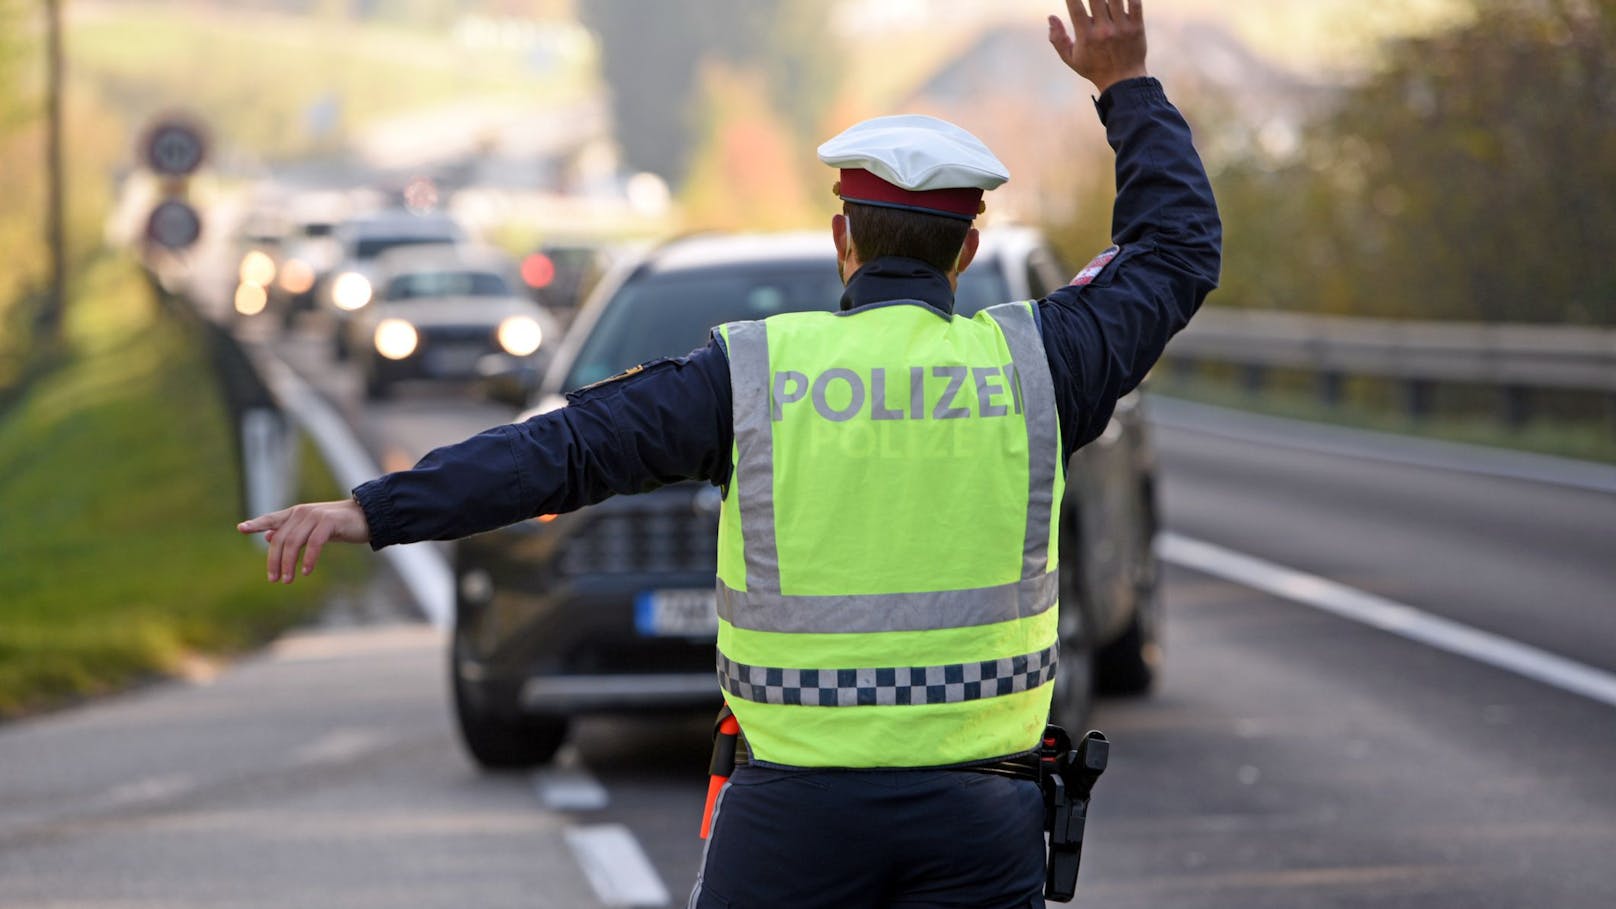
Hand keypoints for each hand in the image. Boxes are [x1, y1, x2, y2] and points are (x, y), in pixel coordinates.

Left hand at [238, 499, 370, 583]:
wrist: (367, 517)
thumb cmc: (339, 525)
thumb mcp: (312, 529)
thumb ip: (291, 532)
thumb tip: (268, 537)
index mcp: (296, 513)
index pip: (271, 519)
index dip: (256, 524)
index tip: (240, 528)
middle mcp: (302, 512)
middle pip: (280, 538)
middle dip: (274, 561)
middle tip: (274, 579)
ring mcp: (315, 516)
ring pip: (294, 542)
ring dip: (288, 563)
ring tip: (287, 580)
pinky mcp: (329, 522)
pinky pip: (314, 543)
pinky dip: (309, 559)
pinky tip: (307, 571)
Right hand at [1048, 0, 1148, 93]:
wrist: (1122, 82)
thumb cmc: (1094, 69)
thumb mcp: (1071, 59)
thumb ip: (1058, 39)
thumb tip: (1050, 17)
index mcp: (1086, 36)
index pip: (1076, 8)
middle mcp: (1104, 31)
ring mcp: (1122, 28)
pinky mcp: (1137, 28)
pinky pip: (1135, 4)